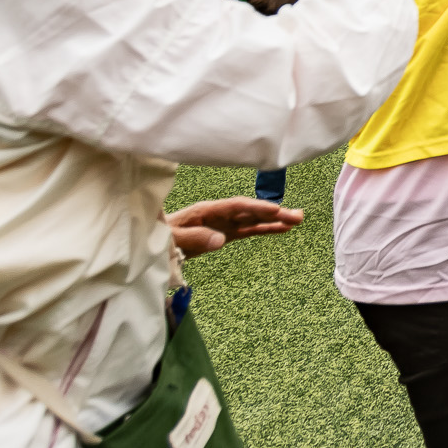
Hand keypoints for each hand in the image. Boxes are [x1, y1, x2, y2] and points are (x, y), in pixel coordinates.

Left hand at [166, 197, 304, 256]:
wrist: (150, 241)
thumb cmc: (158, 236)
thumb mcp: (171, 239)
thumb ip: (195, 238)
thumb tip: (222, 240)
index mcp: (205, 210)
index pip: (235, 206)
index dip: (256, 207)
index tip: (275, 211)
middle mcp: (218, 214)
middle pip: (250, 211)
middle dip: (273, 212)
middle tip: (297, 215)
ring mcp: (223, 224)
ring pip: (253, 220)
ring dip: (274, 220)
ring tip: (297, 221)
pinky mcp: (224, 234)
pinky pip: (248, 231)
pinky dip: (264, 229)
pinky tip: (281, 230)